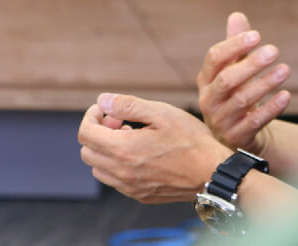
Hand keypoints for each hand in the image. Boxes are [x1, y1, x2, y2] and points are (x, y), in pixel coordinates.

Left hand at [79, 92, 230, 202]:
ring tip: (130, 137)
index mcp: (123, 149)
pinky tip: (139, 154)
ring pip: (98, 169)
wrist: (212, 172)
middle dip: (98, 132)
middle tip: (120, 121)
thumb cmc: (191, 140)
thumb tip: (103, 101)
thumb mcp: (162, 113)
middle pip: (87, 152)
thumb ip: (128, 106)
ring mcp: (129, 187)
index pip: (85, 133)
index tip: (105, 109)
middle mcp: (121, 172)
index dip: (91, 116)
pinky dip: (117, 165)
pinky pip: (114, 181)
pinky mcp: (139, 195)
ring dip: (106, 150)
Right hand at [197, 12, 291, 155]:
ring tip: (285, 70)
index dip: (234, 45)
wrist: (237, 135)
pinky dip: (271, 108)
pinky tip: (286, 96)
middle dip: (251, 64)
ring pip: (242, 101)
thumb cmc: (235, 94)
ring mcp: (220, 120)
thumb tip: (237, 15)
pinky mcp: (235, 138)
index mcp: (206, 79)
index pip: (215, 58)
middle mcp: (209, 100)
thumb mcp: (234, 70)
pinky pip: (254, 122)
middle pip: (227, 79)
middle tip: (274, 50)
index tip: (257, 35)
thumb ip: (235, 46)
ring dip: (265, 84)